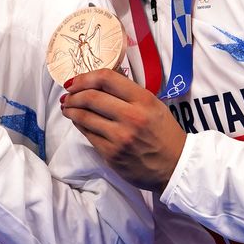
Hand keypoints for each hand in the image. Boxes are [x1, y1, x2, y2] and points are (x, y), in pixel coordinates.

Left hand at [60, 69, 186, 191]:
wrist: (175, 166)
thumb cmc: (164, 133)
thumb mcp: (153, 105)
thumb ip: (128, 92)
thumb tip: (98, 80)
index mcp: (143, 100)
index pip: (107, 78)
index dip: (85, 77)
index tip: (75, 81)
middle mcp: (131, 117)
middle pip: (91, 97)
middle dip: (73, 94)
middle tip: (68, 95)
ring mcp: (120, 137)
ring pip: (85, 116)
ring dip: (71, 109)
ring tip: (67, 106)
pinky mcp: (111, 154)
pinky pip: (88, 134)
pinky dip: (79, 124)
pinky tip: (78, 120)